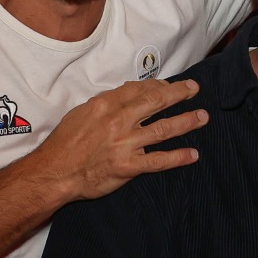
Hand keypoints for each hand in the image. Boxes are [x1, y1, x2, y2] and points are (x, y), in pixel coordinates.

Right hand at [29, 79, 208, 201]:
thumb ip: (107, 103)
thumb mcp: (82, 113)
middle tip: (194, 89)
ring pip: (164, 129)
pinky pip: (159, 160)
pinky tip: (193, 155)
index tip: (170, 85)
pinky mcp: (129, 166)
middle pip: (157, 102)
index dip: (159, 85)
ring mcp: (125, 144)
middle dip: (179, 93)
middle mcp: (118, 121)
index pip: (140, 89)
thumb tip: (128, 93)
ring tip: (203, 116)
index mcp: (106, 105)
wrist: (54, 172)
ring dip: (187, 121)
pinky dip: (178, 158)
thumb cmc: (65, 143)